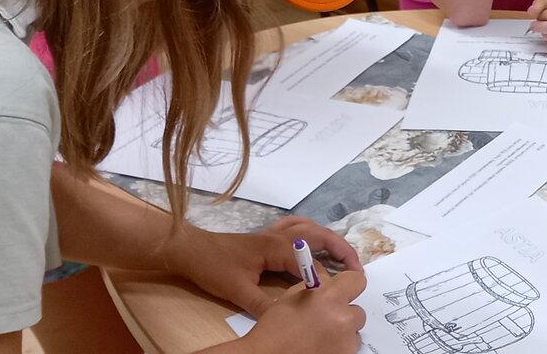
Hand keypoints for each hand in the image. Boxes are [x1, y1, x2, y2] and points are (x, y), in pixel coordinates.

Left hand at [162, 216, 361, 316]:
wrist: (189, 249)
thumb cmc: (213, 267)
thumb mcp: (238, 291)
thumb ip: (264, 306)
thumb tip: (286, 320)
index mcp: (276, 248)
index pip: (311, 264)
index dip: (327, 279)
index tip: (339, 292)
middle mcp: (279, 237)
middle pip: (320, 236)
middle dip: (341, 250)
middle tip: (356, 267)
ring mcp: (272, 234)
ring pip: (309, 228)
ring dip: (328, 238)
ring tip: (341, 254)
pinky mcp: (265, 236)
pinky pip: (294, 226)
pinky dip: (309, 230)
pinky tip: (311, 240)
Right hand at [239, 266, 367, 352]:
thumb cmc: (273, 330)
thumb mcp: (290, 298)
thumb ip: (314, 287)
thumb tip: (328, 282)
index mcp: (328, 297)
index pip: (357, 280)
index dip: (349, 284)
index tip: (344, 290)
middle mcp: (343, 317)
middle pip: (357, 310)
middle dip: (343, 313)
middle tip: (324, 320)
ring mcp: (346, 340)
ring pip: (354, 331)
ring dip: (342, 332)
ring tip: (319, 337)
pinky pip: (350, 347)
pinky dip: (339, 347)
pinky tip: (320, 348)